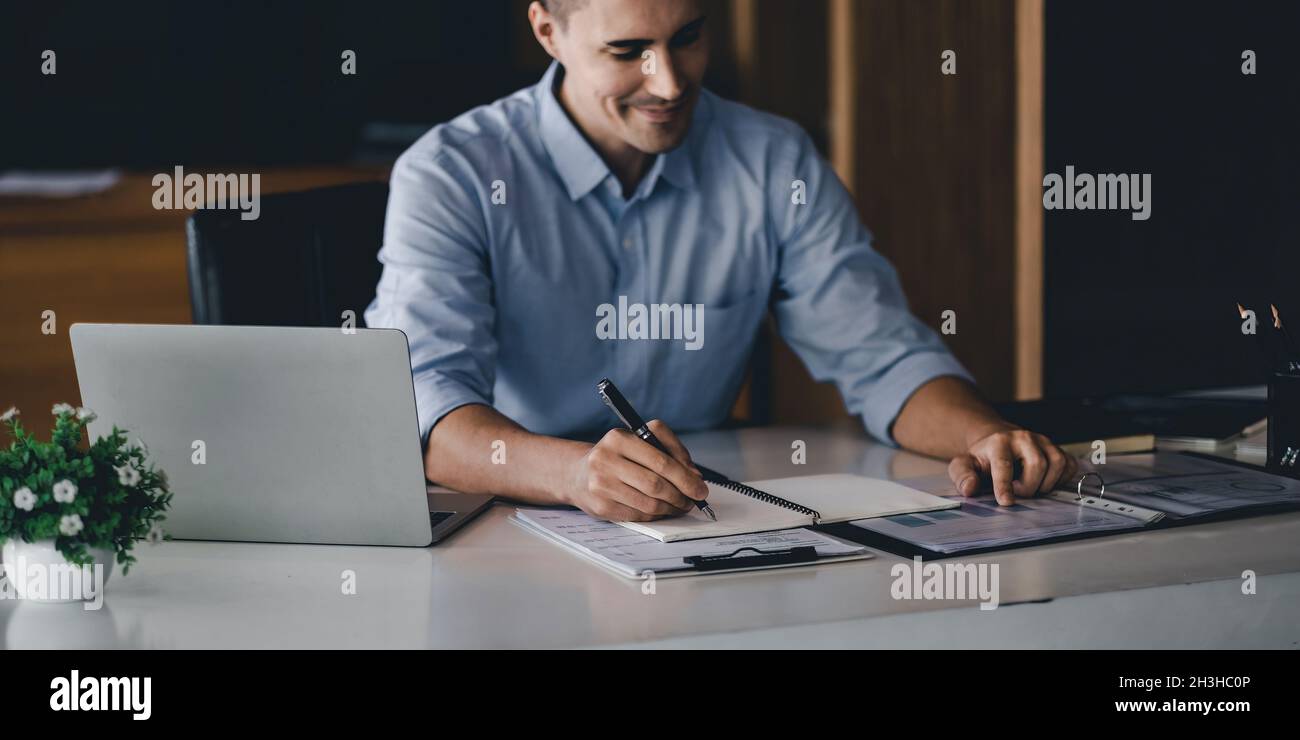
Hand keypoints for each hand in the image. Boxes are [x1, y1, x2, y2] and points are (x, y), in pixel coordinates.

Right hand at [566, 420, 708, 521]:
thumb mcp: (640, 441)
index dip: (685, 477)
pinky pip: (639, 515)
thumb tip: (695, 476)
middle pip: (655, 484)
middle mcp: (605, 460)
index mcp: (618, 438)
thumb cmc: (617, 457)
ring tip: (680, 505)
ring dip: (671, 507)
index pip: (660, 461)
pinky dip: (656, 514)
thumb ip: (670, 451)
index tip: (700, 488)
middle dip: (681, 495)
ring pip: (649, 503)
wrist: (578, 474)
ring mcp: (601, 485)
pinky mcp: (601, 507)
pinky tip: (662, 510)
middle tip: (693, 500)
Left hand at [947, 425, 1076, 505]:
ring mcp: (1043, 441)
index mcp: (999, 442)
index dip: (1005, 485)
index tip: (1006, 502)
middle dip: (1028, 487)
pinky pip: (1069, 466)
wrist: (997, 441)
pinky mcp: (1057, 448)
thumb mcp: (964, 465)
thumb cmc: (982, 458)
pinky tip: (1044, 481)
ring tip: (1030, 486)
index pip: (1004, 464)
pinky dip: (1060, 479)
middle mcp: (1023, 438)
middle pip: (1037, 465)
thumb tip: (969, 489)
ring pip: (1057, 464)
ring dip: (1046, 484)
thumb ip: (962, 476)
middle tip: (1017, 492)